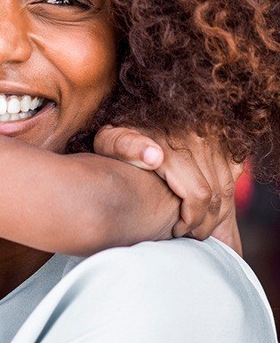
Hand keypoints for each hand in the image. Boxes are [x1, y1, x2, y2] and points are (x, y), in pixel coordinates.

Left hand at [94, 126, 243, 247]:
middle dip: (204, 223)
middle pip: (216, 196)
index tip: (176, 230)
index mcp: (172, 144)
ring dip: (215, 213)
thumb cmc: (116, 134)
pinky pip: (232, 173)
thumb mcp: (110, 139)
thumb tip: (154, 157)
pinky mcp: (222, 138)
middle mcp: (198, 139)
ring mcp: (213, 137)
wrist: (134, 109)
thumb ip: (125, 146)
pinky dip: (224, 195)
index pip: (199, 195)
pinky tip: (207, 206)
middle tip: (186, 233)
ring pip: (227, 189)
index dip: (191, 220)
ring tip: (194, 223)